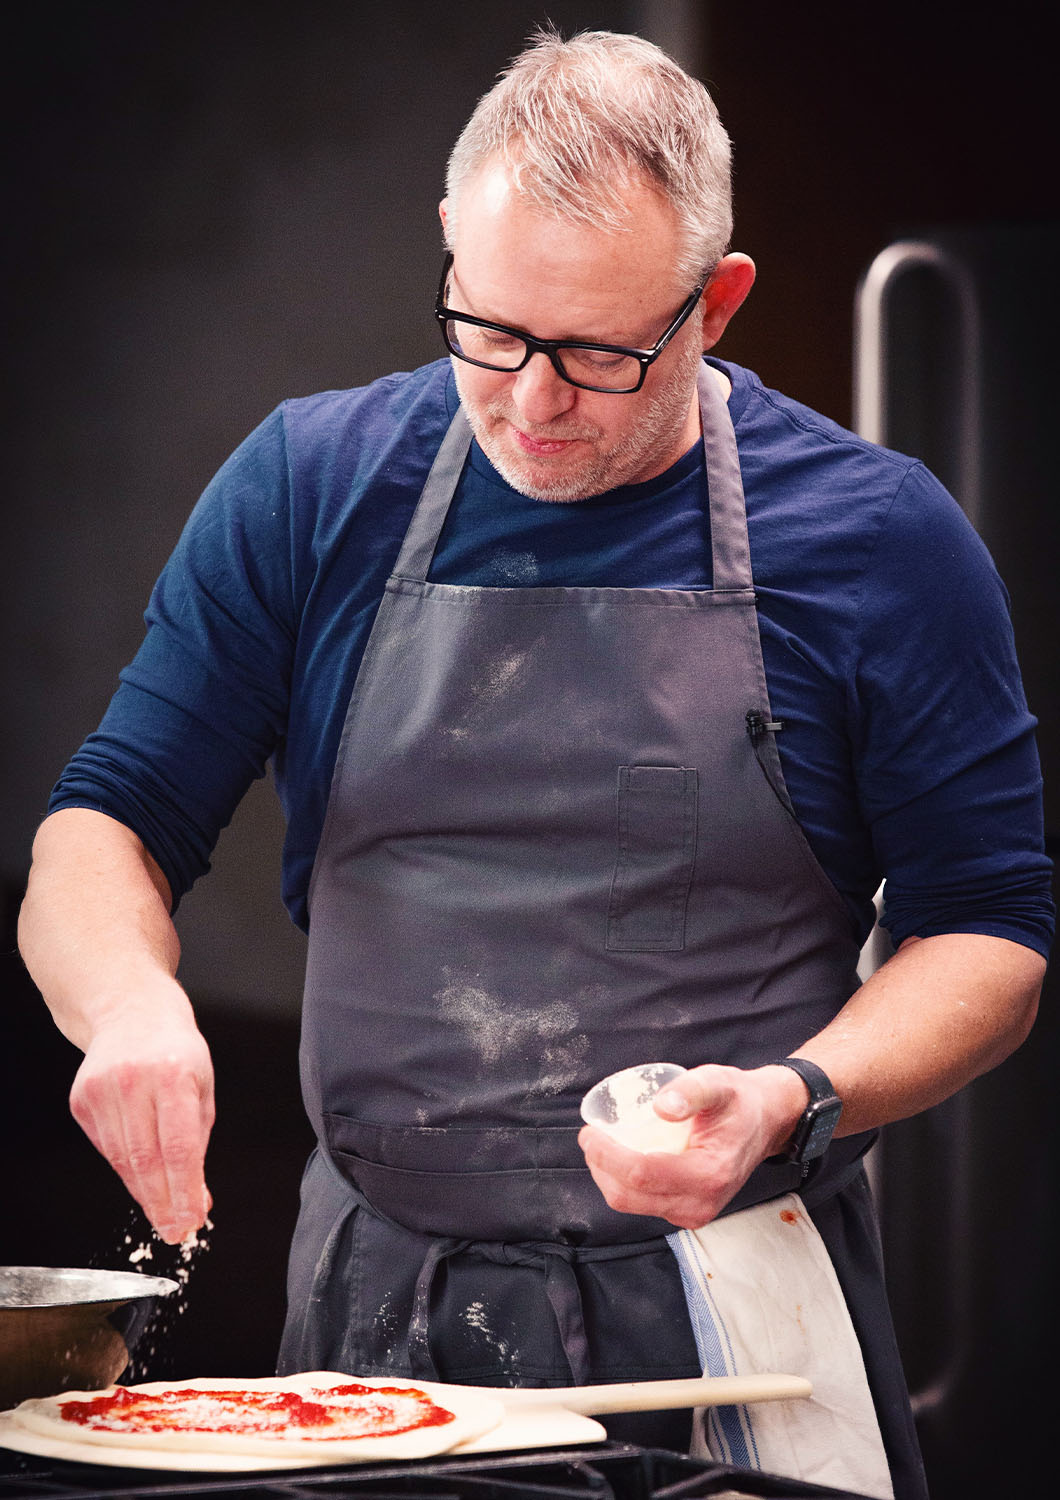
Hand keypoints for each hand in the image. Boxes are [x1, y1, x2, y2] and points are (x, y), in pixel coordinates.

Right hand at [68, 992, 214, 1243]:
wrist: (131, 1011)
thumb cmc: (176, 1050)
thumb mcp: (202, 1087)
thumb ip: (199, 1143)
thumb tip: (198, 1199)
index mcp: (173, 1074)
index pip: (179, 1147)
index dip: (184, 1191)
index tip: (191, 1221)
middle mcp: (133, 1081)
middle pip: (146, 1160)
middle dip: (162, 1203)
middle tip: (175, 1231)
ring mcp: (101, 1089)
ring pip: (122, 1160)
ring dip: (144, 1192)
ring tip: (162, 1212)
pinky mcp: (81, 1099)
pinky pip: (105, 1147)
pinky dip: (125, 1167)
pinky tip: (140, 1174)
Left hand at [578, 1063, 804, 1229]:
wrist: (765, 1122)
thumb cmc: (739, 1101)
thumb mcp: (718, 1083)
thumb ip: (690, 1091)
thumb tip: (660, 1107)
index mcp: (709, 1175)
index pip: (641, 1175)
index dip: (607, 1154)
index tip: (591, 1131)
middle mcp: (701, 1203)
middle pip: (628, 1196)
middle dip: (601, 1166)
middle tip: (591, 1135)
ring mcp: (692, 1213)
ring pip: (630, 1203)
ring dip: (608, 1175)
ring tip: (603, 1142)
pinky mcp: (685, 1211)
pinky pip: (640, 1203)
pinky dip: (622, 1182)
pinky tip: (621, 1155)